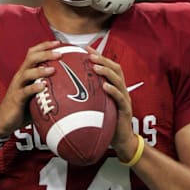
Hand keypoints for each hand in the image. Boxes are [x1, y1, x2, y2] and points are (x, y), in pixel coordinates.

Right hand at [0, 40, 60, 138]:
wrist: (4, 121)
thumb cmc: (24, 106)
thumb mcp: (36, 93)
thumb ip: (48, 87)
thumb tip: (71, 86)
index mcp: (25, 72)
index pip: (33, 53)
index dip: (44, 46)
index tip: (58, 42)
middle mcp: (20, 76)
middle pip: (31, 58)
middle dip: (45, 53)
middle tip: (59, 54)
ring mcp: (17, 87)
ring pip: (27, 73)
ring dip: (40, 70)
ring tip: (52, 69)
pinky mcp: (16, 99)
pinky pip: (24, 91)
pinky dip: (34, 88)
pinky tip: (43, 87)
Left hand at [86, 47, 137, 161]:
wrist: (120, 141)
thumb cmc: (106, 123)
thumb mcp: (96, 106)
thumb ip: (87, 97)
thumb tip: (64, 91)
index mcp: (115, 87)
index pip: (108, 66)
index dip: (98, 56)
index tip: (85, 48)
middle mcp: (121, 90)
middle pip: (115, 69)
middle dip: (103, 59)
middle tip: (90, 55)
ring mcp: (124, 99)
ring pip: (118, 80)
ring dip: (107, 71)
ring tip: (96, 66)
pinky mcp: (125, 109)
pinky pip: (120, 98)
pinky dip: (113, 90)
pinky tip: (104, 86)